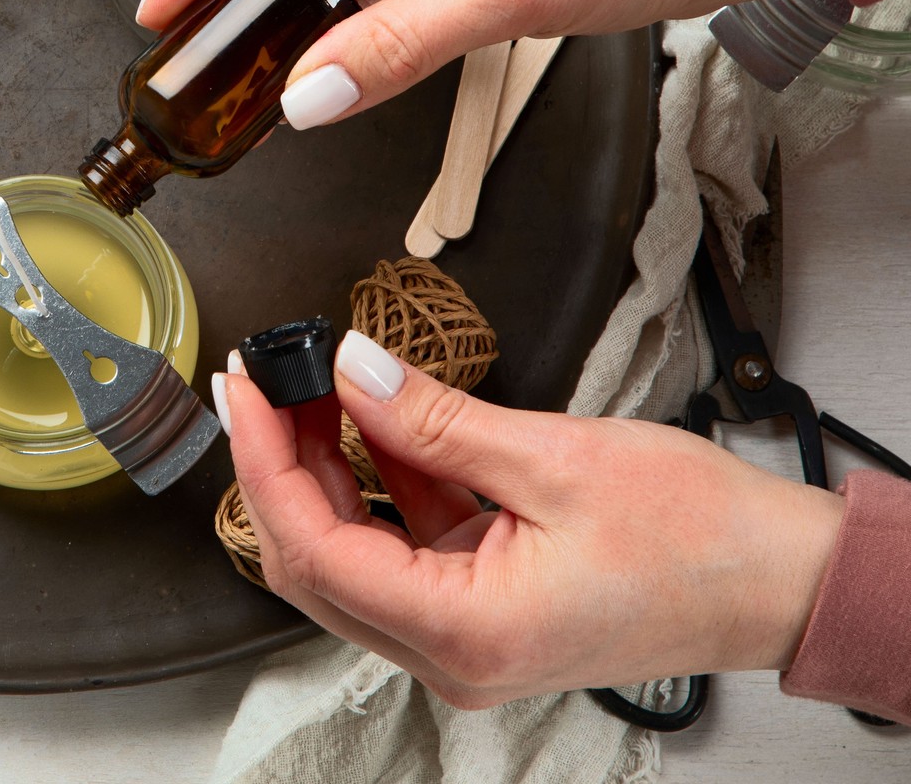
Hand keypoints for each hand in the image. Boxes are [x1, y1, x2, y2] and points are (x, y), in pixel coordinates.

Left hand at [216, 331, 844, 706]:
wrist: (782, 581)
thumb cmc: (700, 538)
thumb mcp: (554, 457)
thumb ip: (435, 419)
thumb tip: (352, 370)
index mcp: (463, 631)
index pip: (313, 548)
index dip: (263, 462)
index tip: (244, 389)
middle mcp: (451, 654)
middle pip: (316, 561)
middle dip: (281, 464)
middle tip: (267, 380)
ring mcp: (464, 639)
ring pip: (351, 555)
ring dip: (326, 471)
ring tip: (313, 388)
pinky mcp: (481, 611)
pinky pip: (401, 549)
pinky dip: (380, 483)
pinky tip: (373, 419)